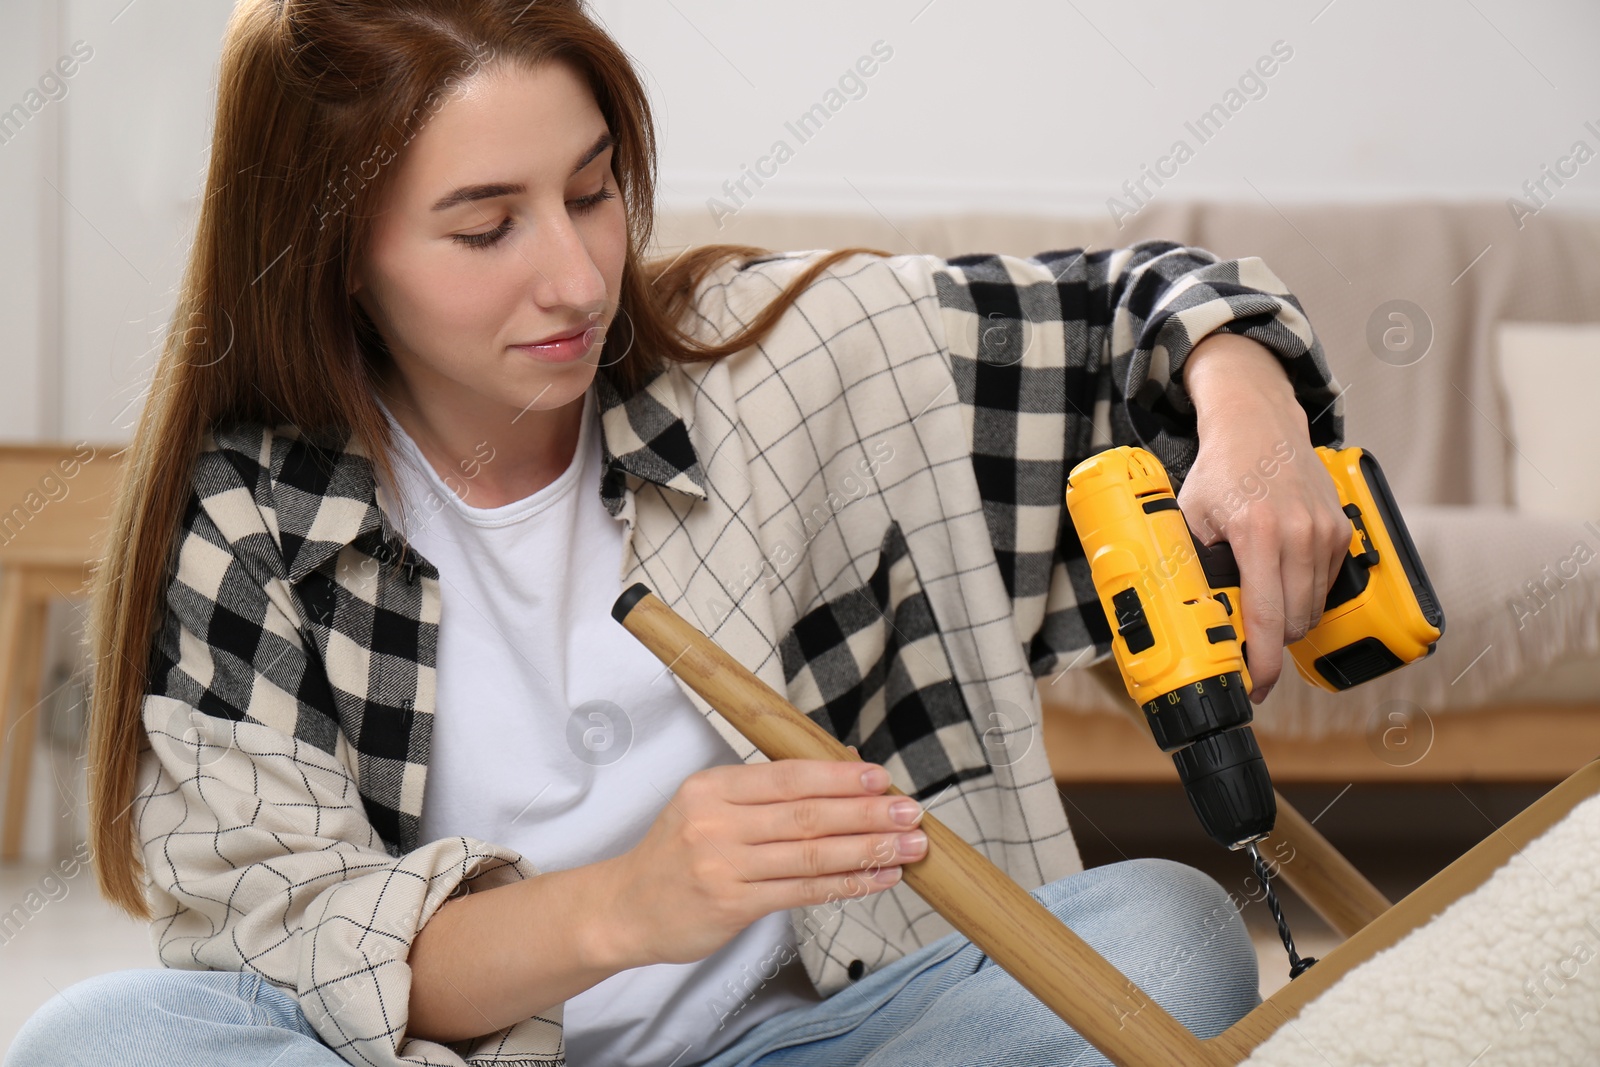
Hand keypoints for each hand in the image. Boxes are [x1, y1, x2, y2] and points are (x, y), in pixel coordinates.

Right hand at [598, 758, 926, 967]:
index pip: (788, 777)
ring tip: (909, 847)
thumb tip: (846, 764)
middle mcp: (717, 823)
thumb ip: (771, 789)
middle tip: (911, 813)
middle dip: (867, 813)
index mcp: (713, 787)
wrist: (625, 907)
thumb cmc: (677, 853)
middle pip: (807, 815)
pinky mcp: (732, 905)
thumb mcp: (710, 805)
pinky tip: (877, 879)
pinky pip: (802, 891)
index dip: (839, 777)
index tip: (882, 778)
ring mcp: (723, 866)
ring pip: (811, 854)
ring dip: (868, 851)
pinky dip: (846, 884)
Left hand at [1177, 334, 1348, 703]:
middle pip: (1295, 623)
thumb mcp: (1190, 518)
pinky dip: (1302, 596)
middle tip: (1244, 649)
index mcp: (1258, 534)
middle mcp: (1300, 535)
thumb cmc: (1221, 471)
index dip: (1262, 665)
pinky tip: (1278, 580)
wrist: (1259, 425)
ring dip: (1287, 621)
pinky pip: (1324, 586)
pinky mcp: (1340, 532)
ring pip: (1312, 609)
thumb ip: (1194, 566)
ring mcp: (1325, 533)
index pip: (1268, 619)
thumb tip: (1191, 618)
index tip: (1254, 688)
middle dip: (1270, 646)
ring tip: (1257, 608)